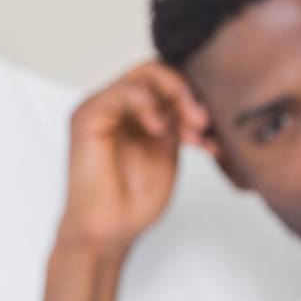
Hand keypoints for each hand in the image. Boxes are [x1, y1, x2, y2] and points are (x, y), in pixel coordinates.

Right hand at [60, 61, 211, 253]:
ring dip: (176, 96)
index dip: (195, 96)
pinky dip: (146, 104)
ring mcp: (102, 107)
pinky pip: (119, 93)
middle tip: (205, 123)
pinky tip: (161, 130)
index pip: (169, 80)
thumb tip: (206, 105)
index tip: (212, 129)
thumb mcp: (169, 153)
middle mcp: (119, 103)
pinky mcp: (87, 117)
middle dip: (189, 93)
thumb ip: (180, 125)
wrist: (110, 229)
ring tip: (191, 129)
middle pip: (159, 70)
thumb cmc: (135, 199)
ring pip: (143, 74)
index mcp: (139, 110)